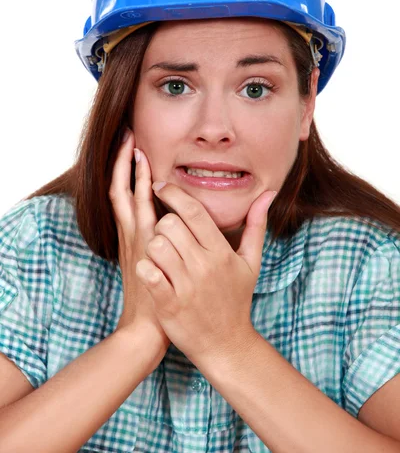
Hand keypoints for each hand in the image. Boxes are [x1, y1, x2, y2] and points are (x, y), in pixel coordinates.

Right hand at [109, 128, 170, 355]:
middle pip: (121, 189)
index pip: (128, 195)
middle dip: (123, 162)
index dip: (129, 171)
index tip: (135, 147)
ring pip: (126, 198)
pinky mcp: (142, 250)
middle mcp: (131, 234)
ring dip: (129, 172)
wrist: (148, 328)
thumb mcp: (160, 265)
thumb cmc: (161, 296)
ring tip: (134, 146)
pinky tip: (147, 177)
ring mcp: (134, 241)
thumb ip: (165, 244)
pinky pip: (136, 217)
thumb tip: (173, 224)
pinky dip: (137, 195)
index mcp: (136, 235)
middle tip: (128, 135)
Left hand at [134, 168, 276, 363]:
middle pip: (169, 224)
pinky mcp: (168, 304)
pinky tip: (153, 272)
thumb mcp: (251, 263)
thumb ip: (256, 226)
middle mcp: (203, 266)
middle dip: (163, 223)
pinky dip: (145, 268)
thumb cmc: (236, 299)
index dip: (173, 193)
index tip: (161, 186)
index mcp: (221, 252)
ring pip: (155, 245)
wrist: (226, 345)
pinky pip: (148, 272)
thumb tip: (268, 194)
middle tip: (166, 234)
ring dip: (153, 245)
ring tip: (161, 254)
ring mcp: (185, 286)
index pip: (193, 211)